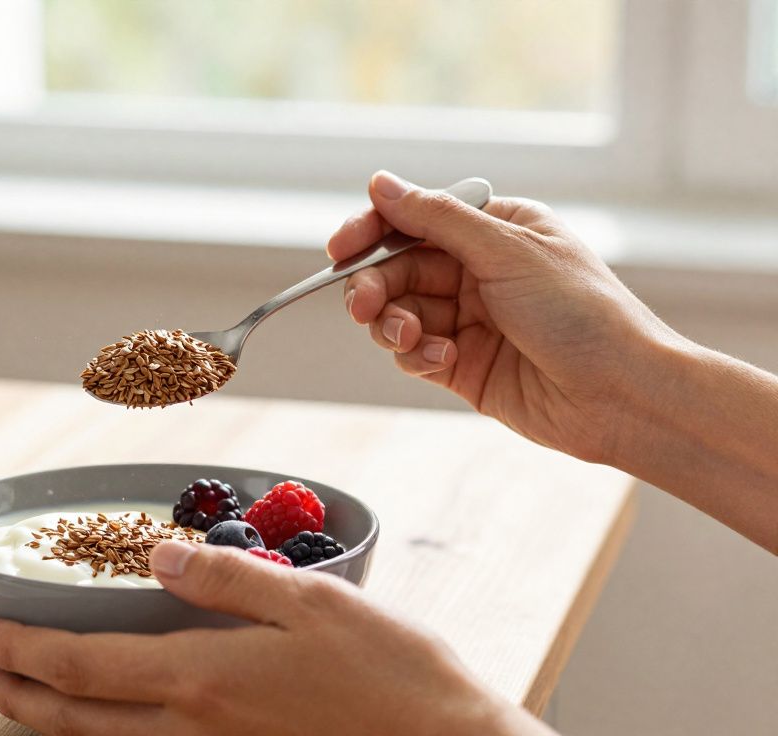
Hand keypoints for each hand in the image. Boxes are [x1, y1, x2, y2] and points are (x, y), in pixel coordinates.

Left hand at [0, 542, 551, 735]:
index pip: (84, 665)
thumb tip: (158, 552)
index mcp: (203, 677)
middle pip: (77, 716)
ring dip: (48, 724)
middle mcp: (194, 727)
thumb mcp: (315, 603)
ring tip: (14, 704)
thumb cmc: (393, 677)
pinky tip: (103, 729)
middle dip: (17, 694)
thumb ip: (229, 577)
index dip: (23, 651)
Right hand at [328, 171, 679, 462]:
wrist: (621, 395)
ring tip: (410, 337)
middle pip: (396, 269)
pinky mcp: (462, 365)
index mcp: (495, 229)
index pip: (415, 219)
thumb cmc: (584, 313)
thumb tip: (381, 183)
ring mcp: (469, 319)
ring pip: (397, 312)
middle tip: (364, 304)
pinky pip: (413, 353)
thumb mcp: (506, 250)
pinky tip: (443, 358)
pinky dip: (417, 355)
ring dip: (392, 323)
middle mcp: (478, 271)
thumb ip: (436, 218)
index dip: (372, 232)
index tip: (340, 248)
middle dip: (374, 285)